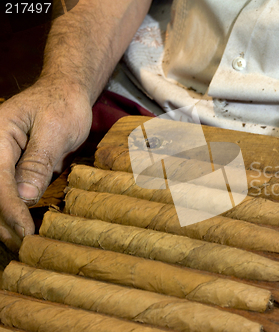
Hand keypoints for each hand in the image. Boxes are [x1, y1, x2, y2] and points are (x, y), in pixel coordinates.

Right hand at [0, 77, 91, 249]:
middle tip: (22, 245)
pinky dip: (13, 208)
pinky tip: (20, 226)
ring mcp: (0, 158)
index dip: (10, 209)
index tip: (25, 232)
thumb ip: (38, 161)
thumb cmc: (62, 107)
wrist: (66, 94)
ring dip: (5, 219)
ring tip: (20, 242)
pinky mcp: (9, 165)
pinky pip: (7, 190)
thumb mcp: (55, 130)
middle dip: (3, 221)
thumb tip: (24, 196)